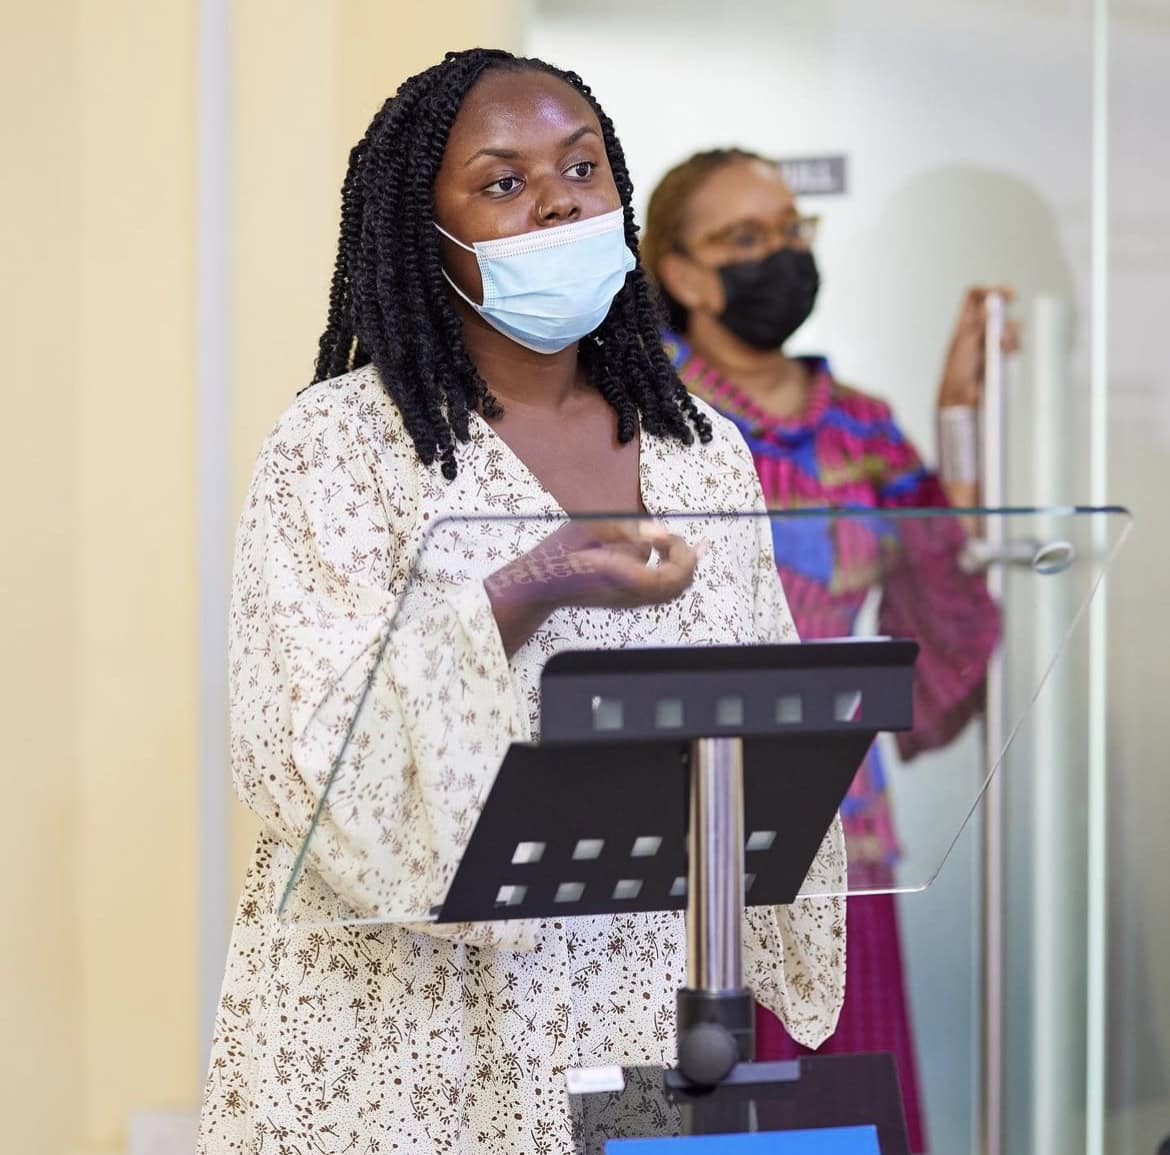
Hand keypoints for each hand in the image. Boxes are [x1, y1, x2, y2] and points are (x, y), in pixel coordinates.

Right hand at [485, 519, 705, 654]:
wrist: (539, 585)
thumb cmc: (558, 554)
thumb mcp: (589, 528)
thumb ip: (627, 529)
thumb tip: (658, 531)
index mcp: (620, 576)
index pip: (670, 575)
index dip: (678, 551)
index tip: (662, 532)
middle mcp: (629, 594)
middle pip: (678, 585)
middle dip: (686, 558)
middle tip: (677, 537)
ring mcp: (630, 601)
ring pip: (673, 590)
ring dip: (681, 565)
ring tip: (682, 544)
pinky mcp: (627, 600)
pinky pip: (661, 590)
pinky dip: (672, 572)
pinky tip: (668, 553)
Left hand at [937, 286, 1020, 408]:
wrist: (961, 399)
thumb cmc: (955, 373)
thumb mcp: (964, 344)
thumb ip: (978, 323)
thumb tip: (991, 303)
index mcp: (964, 324)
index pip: (975, 297)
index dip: (989, 291)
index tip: (1004, 294)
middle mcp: (978, 331)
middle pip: (997, 308)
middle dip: (1007, 309)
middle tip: (1009, 316)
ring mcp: (991, 344)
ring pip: (1009, 326)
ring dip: (1010, 330)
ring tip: (1002, 344)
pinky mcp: (1001, 357)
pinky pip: (1014, 344)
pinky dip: (1014, 344)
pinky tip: (1007, 352)